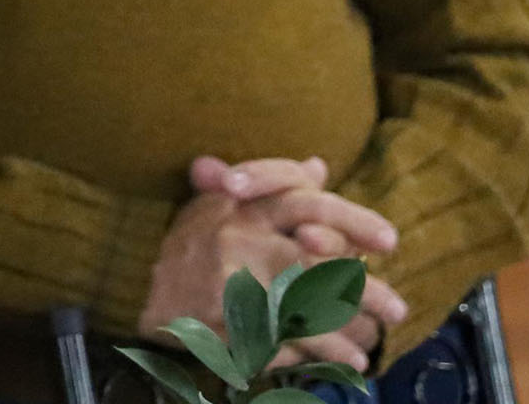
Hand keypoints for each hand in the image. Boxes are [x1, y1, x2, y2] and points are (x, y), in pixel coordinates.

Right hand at [141, 156, 406, 373]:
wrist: (129, 284)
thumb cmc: (182, 242)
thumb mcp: (219, 201)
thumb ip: (270, 185)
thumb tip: (319, 166)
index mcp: (240, 208)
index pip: (306, 203)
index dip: (352, 221)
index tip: (390, 242)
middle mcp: (240, 243)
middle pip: (318, 262)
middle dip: (363, 289)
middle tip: (399, 308)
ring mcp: (234, 288)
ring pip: (310, 310)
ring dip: (348, 330)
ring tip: (374, 342)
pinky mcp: (229, 325)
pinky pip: (287, 342)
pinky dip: (321, 353)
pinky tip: (347, 362)